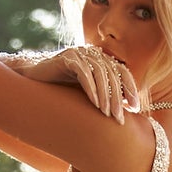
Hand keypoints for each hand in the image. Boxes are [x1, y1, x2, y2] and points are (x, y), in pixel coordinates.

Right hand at [16, 46, 138, 119]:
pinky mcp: (67, 57)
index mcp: (101, 60)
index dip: (131, 90)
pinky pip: (83, 72)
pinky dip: (91, 88)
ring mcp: (80, 53)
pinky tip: (95, 103)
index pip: (123, 72)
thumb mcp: (89, 92)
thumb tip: (128, 110)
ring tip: (107, 114)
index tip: (136, 109)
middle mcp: (93, 54)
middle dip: (118, 99)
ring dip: (106, 96)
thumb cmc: (63, 88)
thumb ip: (106, 95)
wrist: (35, 79)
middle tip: (120, 118)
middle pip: (113, 75)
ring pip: (100, 73)